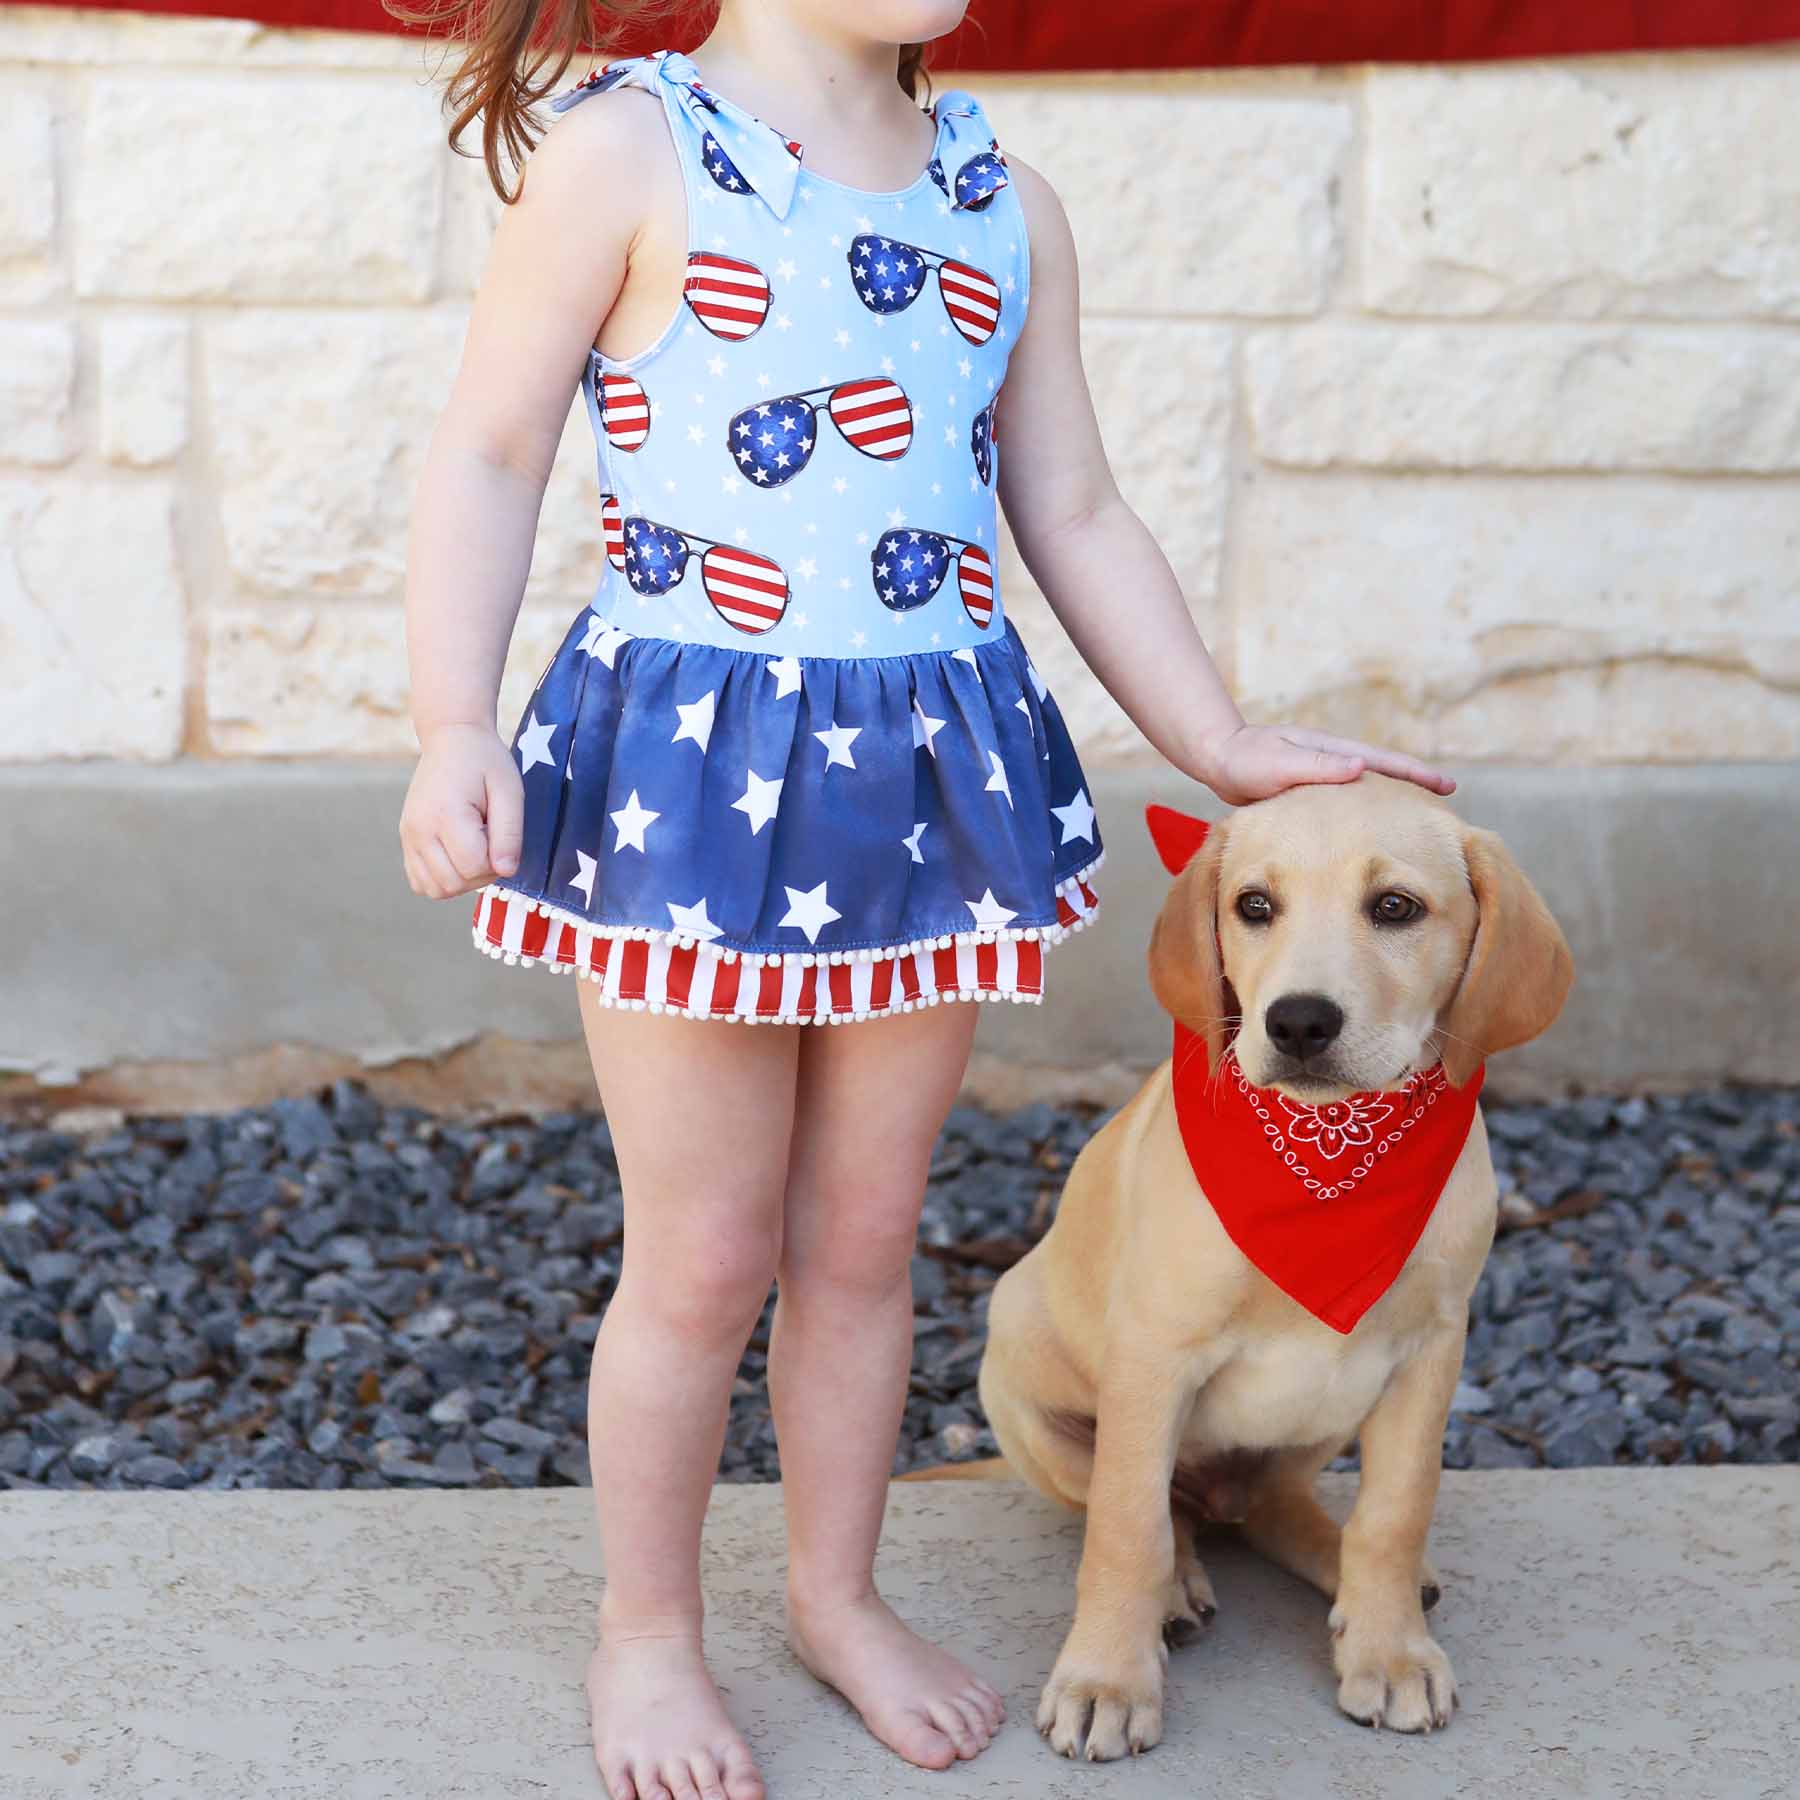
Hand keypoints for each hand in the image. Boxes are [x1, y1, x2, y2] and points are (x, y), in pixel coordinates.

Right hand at [399, 722, 524, 899]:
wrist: (451, 740)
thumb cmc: (485, 762)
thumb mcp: (509, 790)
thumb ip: (509, 832)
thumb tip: (505, 871)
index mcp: (446, 814)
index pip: (473, 867)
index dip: (497, 861)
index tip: (501, 835)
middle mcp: (419, 829)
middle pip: (453, 883)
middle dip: (481, 873)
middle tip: (491, 841)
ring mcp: (408, 836)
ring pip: (436, 889)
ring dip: (463, 880)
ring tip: (475, 849)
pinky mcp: (406, 840)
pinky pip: (421, 882)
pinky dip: (443, 880)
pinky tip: (458, 856)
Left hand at [1197, 724, 1454, 808]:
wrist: (1216, 758)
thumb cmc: (1244, 759)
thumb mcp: (1279, 761)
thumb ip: (1316, 765)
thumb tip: (1359, 766)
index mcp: (1333, 752)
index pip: (1385, 762)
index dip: (1417, 775)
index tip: (1447, 787)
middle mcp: (1333, 763)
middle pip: (1384, 777)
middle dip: (1415, 789)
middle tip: (1447, 807)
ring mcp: (1322, 777)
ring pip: (1365, 794)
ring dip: (1390, 804)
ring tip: (1415, 826)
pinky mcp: (1308, 795)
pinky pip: (1343, 807)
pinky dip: (1361, 816)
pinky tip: (1368, 836)